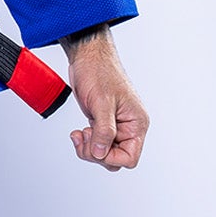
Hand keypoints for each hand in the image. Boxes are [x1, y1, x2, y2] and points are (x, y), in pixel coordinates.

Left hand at [63, 31, 148, 170]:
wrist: (87, 57)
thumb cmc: (99, 71)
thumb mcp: (102, 103)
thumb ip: (104, 131)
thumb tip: (101, 153)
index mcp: (137, 123)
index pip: (129, 158)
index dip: (110, 157)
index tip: (96, 144)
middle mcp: (129, 127)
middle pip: (115, 159)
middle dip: (96, 153)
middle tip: (84, 136)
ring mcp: (116, 126)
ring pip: (104, 153)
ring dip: (89, 149)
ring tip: (79, 134)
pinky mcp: (103, 123)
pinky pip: (97, 143)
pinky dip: (86, 142)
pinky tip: (78, 132)